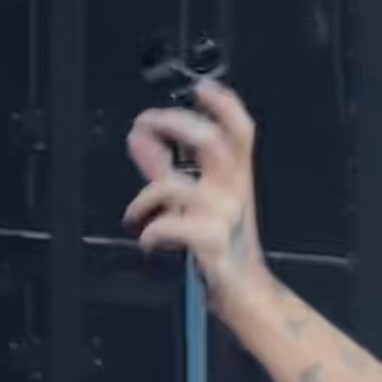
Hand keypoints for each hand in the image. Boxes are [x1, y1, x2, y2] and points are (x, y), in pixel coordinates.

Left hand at [124, 79, 269, 322]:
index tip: (200, 87)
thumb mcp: (194, 201)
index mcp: (236, 178)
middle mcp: (235, 191)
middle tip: (146, 123)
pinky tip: (149, 240)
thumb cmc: (220, 245)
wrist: (245, 293)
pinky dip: (150, 232)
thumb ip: (164, 167)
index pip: (240, 131)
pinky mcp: (211, 242)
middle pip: (211, 141)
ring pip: (174, 187)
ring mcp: (224, 216)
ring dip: (146, 198)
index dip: (223, 104)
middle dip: (174, 124)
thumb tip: (139, 137)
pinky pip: (168, 225)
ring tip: (136, 214)